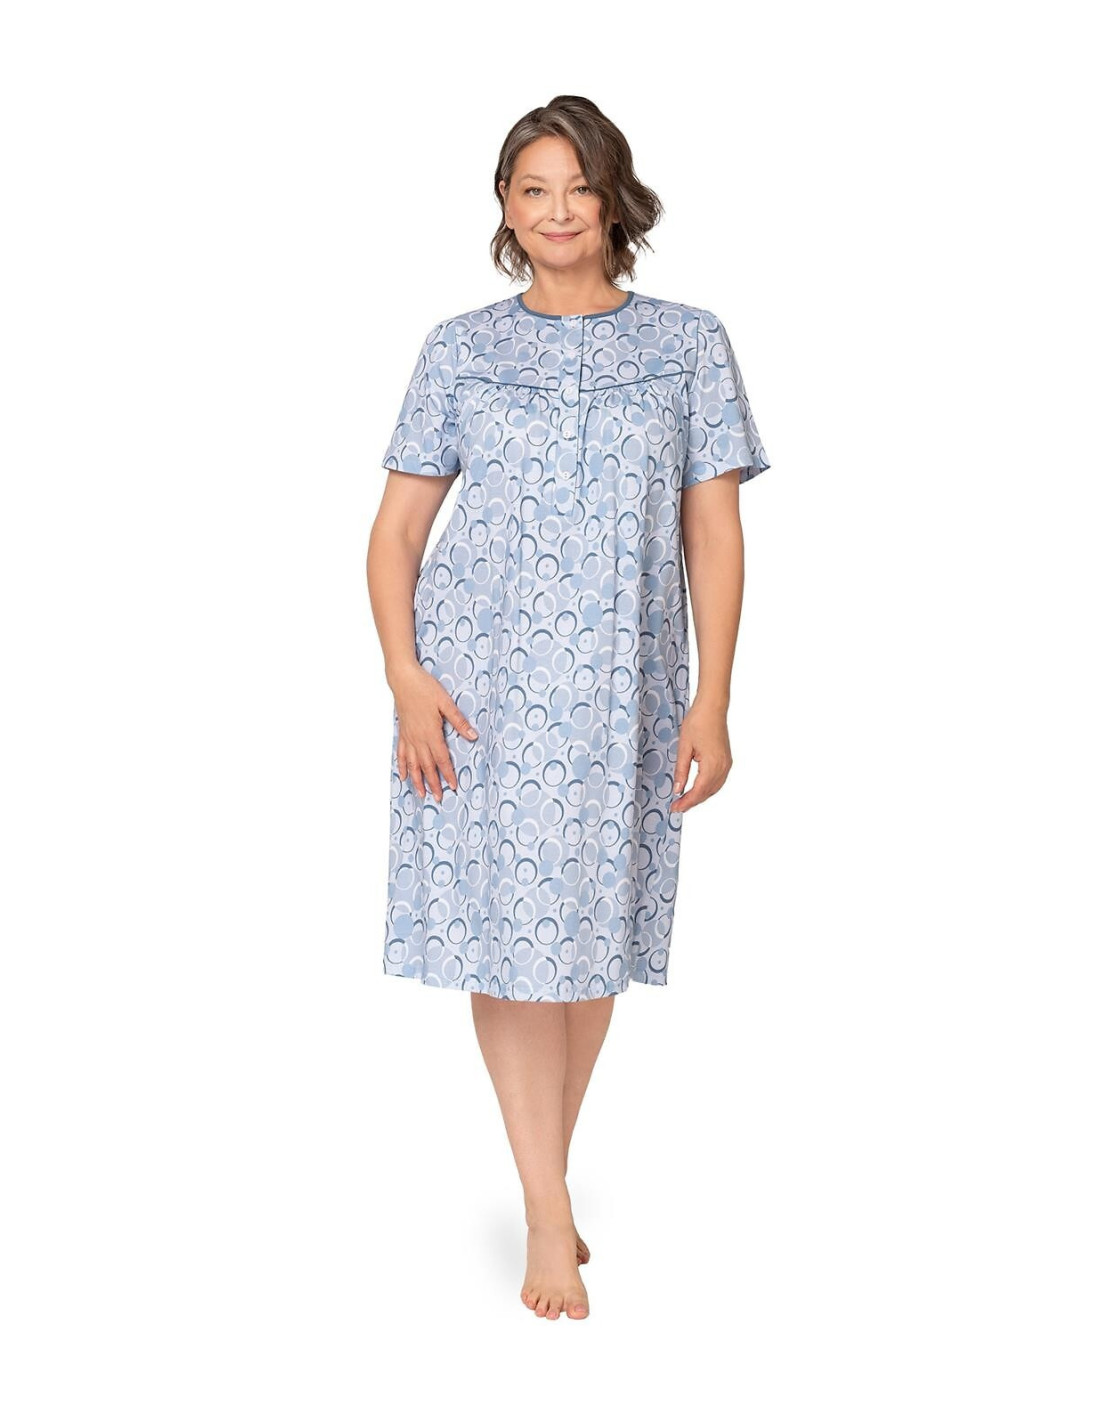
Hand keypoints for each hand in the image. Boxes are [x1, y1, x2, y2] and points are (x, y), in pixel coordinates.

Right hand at [389, 663, 478, 801]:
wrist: (403, 679)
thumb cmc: (425, 688)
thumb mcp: (446, 702)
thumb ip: (459, 721)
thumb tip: (473, 736)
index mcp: (431, 733)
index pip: (441, 759)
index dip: (448, 774)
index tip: (453, 786)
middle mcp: (418, 738)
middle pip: (427, 766)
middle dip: (433, 783)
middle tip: (439, 798)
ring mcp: (408, 736)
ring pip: (413, 764)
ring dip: (417, 780)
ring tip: (421, 794)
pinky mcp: (402, 732)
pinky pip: (400, 754)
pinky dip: (402, 766)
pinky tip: (403, 776)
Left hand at [670, 700, 732, 812]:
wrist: (712, 707)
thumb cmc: (698, 722)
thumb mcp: (684, 747)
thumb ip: (681, 770)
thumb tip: (678, 789)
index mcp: (712, 764)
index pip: (699, 791)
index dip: (686, 802)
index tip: (674, 808)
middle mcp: (723, 767)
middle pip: (707, 792)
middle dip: (692, 802)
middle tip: (677, 807)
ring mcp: (727, 764)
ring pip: (714, 788)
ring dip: (700, 796)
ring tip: (685, 800)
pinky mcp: (727, 760)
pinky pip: (718, 780)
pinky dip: (708, 788)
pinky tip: (698, 789)